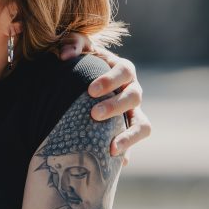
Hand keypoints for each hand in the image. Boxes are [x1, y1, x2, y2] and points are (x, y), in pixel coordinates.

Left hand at [59, 39, 151, 164]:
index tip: (90, 91)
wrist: (80, 82)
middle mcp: (132, 90)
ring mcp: (132, 112)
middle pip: (134, 97)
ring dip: (129, 136)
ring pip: (143, 125)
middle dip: (115, 106)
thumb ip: (72, 44)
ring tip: (111, 148)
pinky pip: (133, 144)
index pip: (125, 71)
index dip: (111, 80)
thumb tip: (66, 56)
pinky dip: (126, 153)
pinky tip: (114, 164)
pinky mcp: (126, 130)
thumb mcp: (75, 47)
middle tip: (94, 114)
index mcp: (122, 69)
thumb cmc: (80, 61)